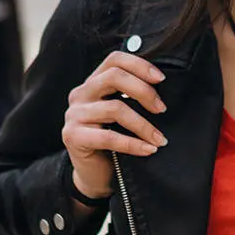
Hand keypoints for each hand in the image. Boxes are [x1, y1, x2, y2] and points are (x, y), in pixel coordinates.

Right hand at [62, 52, 169, 204]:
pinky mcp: (72, 136)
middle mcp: (80, 94)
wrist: (94, 175)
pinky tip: (149, 149)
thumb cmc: (113, 141)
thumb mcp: (122, 114)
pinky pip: (108, 137)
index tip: (161, 79)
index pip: (115, 60)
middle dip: (144, 91)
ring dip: (143, 125)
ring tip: (160, 138)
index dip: (139, 65)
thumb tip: (162, 86)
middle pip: (114, 77)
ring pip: (115, 108)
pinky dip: (133, 144)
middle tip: (162, 109)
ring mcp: (73, 114)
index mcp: (92, 82)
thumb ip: (132, 96)